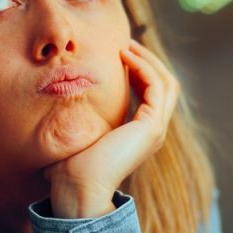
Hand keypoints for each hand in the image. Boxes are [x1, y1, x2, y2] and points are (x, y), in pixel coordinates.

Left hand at [45, 41, 177, 217]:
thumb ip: (86, 116)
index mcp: (141, 134)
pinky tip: (124, 56)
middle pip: (165, 85)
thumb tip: (66, 98)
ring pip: (166, 82)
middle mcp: (153, 131)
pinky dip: (144, 67)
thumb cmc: (72, 167)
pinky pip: (156, 86)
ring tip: (126, 45)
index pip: (152, 94)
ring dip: (148, 59)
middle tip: (127, 43)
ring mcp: (156, 130)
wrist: (78, 188)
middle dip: (148, 60)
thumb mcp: (83, 133)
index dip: (140, 70)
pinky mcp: (151, 127)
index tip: (120, 53)